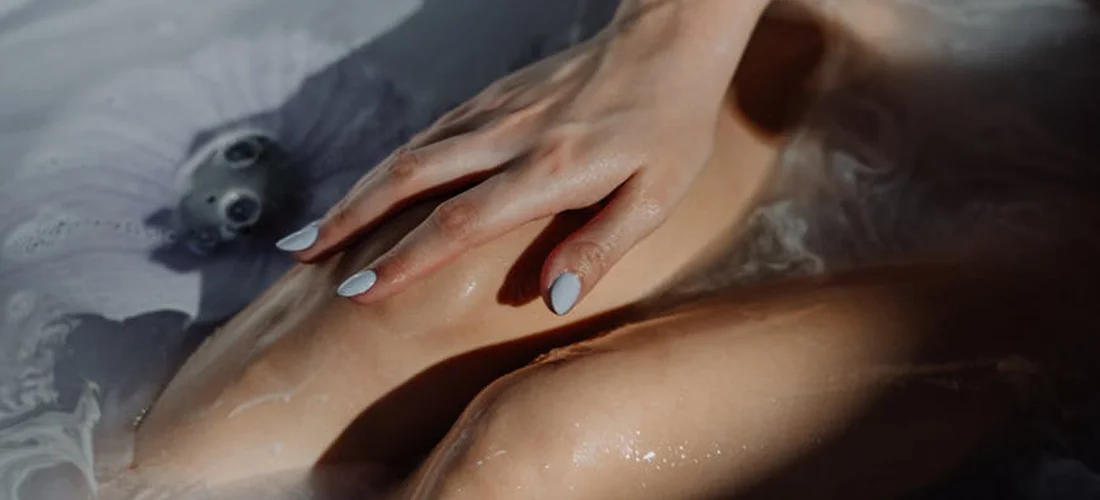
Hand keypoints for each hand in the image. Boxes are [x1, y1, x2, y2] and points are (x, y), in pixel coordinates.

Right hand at [278, 25, 730, 314]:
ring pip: (409, 151)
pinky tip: (369, 187)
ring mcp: (497, 110)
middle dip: (348, 221)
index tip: (357, 293)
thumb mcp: (658, 194)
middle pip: (409, 179)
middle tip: (297, 256)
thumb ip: (602, 246)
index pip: (460, 222)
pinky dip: (389, 164)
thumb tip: (552, 299)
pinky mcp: (495, 95)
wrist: (668, 39)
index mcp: (552, 169)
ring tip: (314, 230)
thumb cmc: (671, 123)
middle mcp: (511, 136)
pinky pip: (429, 132)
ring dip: (356, 192)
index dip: (406, 260)